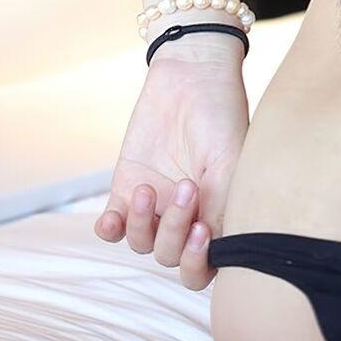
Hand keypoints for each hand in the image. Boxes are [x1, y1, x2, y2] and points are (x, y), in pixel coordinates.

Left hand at [92, 38, 248, 290]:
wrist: (192, 73)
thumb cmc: (220, 113)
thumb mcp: (231, 159)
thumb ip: (222, 206)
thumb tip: (215, 252)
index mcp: (216, 216)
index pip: (206, 267)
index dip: (199, 262)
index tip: (202, 230)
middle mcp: (186, 218)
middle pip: (171, 257)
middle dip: (175, 231)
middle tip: (186, 186)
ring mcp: (156, 206)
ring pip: (141, 244)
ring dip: (143, 224)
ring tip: (149, 187)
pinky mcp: (126, 190)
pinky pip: (111, 227)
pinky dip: (109, 229)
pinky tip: (112, 218)